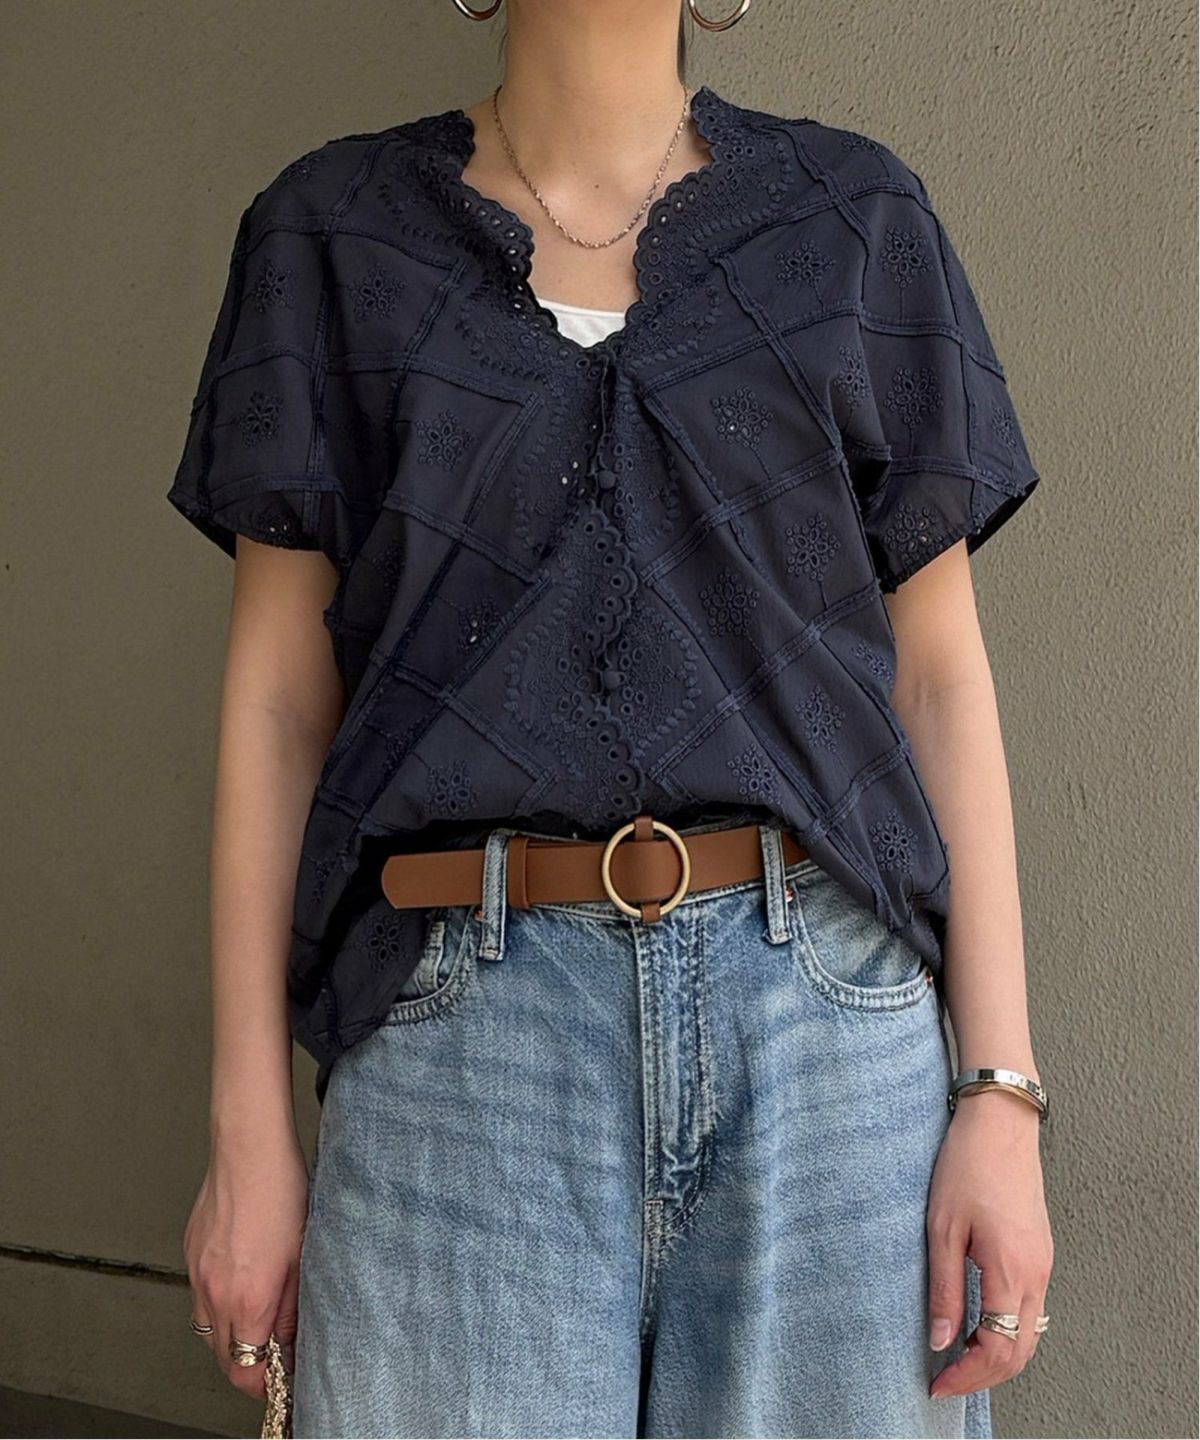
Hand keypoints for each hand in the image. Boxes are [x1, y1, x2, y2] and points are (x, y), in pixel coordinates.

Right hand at [183, 1124, 310, 1397]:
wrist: (249, 1148)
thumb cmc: (282, 1190)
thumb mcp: (304, 1255)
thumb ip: (293, 1307)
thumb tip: (289, 1341)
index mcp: (248, 1296)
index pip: (244, 1369)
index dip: (263, 1384)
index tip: (279, 1381)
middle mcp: (215, 1291)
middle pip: (223, 1355)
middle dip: (248, 1361)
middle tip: (274, 1352)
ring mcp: (198, 1272)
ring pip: (207, 1328)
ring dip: (231, 1333)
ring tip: (258, 1316)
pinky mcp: (190, 1254)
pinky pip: (199, 1295)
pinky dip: (218, 1301)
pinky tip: (241, 1280)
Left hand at [926, 1088, 1053, 1399]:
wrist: (1000, 1123)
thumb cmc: (966, 1166)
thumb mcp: (942, 1228)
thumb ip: (946, 1289)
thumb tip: (941, 1341)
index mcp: (1012, 1270)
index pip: (998, 1349)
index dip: (968, 1376)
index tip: (937, 1382)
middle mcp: (1036, 1274)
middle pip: (1019, 1351)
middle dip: (983, 1375)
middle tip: (945, 1378)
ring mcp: (1043, 1264)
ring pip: (1029, 1333)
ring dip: (997, 1355)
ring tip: (957, 1358)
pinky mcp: (1040, 1252)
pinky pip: (1031, 1309)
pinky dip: (1008, 1331)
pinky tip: (979, 1325)